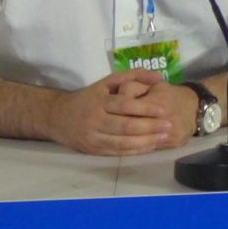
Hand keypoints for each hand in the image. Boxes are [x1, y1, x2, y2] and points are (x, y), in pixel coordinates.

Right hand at [46, 70, 182, 154]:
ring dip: (146, 141)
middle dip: (150, 127)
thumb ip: (133, 76)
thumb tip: (159, 76)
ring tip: (164, 137)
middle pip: (125, 126)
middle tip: (169, 126)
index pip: (125, 105)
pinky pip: (117, 152)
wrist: (58, 117)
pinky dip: (135, 151)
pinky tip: (150, 146)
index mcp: (99, 101)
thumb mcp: (107, 82)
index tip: (164, 110)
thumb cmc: (89, 97)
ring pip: (122, 142)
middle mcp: (95, 120)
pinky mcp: (93, 150)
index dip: (146, 108)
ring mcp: (93, 137)